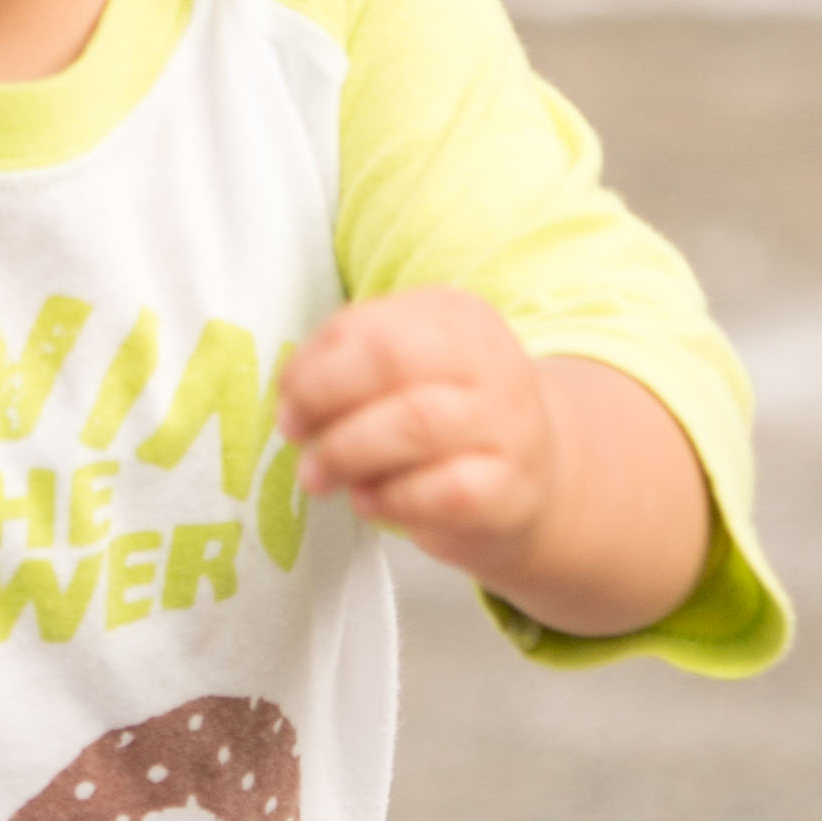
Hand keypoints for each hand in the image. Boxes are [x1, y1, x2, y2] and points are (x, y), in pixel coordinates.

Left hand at [274, 289, 575, 583]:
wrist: (534, 478)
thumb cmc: (447, 420)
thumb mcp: (405, 372)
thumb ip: (348, 365)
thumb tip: (291, 393)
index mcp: (456, 318)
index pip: (374, 323)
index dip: (316, 363)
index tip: (287, 396)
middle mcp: (491, 361)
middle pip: (394, 359)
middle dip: (325, 396)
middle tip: (295, 432)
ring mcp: (509, 425)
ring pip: (418, 422)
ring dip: (348, 451)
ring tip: (318, 476)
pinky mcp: (511, 490)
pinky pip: (444, 491)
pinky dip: (391, 498)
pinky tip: (368, 502)